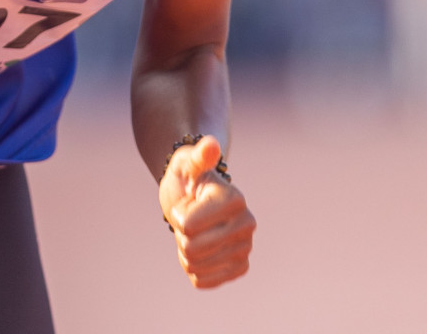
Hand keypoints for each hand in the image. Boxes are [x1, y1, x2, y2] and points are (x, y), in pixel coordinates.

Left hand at [159, 136, 254, 289]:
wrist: (195, 196)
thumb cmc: (188, 177)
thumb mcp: (186, 163)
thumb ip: (197, 156)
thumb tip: (210, 144)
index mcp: (235, 200)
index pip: (188, 226)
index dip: (179, 214)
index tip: (189, 201)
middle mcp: (247, 225)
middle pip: (191, 249)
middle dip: (182, 233)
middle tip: (191, 217)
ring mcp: (245, 248)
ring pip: (194, 266)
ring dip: (185, 250)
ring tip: (196, 231)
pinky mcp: (239, 268)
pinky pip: (202, 281)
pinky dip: (193, 268)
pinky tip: (202, 249)